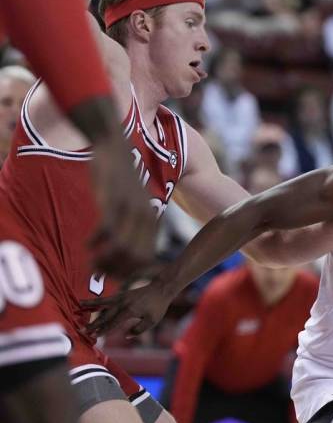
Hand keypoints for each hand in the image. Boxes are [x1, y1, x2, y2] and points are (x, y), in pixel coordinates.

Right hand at [80, 273, 174, 337]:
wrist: (161, 288)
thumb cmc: (158, 306)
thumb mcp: (152, 321)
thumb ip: (138, 330)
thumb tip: (125, 336)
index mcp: (130, 311)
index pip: (114, 323)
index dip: (104, 330)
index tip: (94, 337)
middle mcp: (123, 303)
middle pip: (105, 315)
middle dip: (94, 323)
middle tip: (83, 330)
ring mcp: (121, 297)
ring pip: (103, 303)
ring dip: (90, 305)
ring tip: (78, 306)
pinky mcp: (121, 294)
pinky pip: (107, 299)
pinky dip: (97, 301)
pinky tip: (89, 302)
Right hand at [89, 142, 156, 277]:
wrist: (115, 147)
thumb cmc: (121, 180)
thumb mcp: (134, 205)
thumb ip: (134, 227)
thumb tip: (127, 252)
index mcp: (153, 222)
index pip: (147, 260)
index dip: (130, 274)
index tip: (112, 276)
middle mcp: (146, 219)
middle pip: (136, 260)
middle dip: (116, 273)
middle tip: (98, 272)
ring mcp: (131, 209)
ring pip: (123, 249)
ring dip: (105, 262)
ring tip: (91, 264)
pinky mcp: (114, 200)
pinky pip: (108, 230)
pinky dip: (97, 244)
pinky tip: (88, 245)